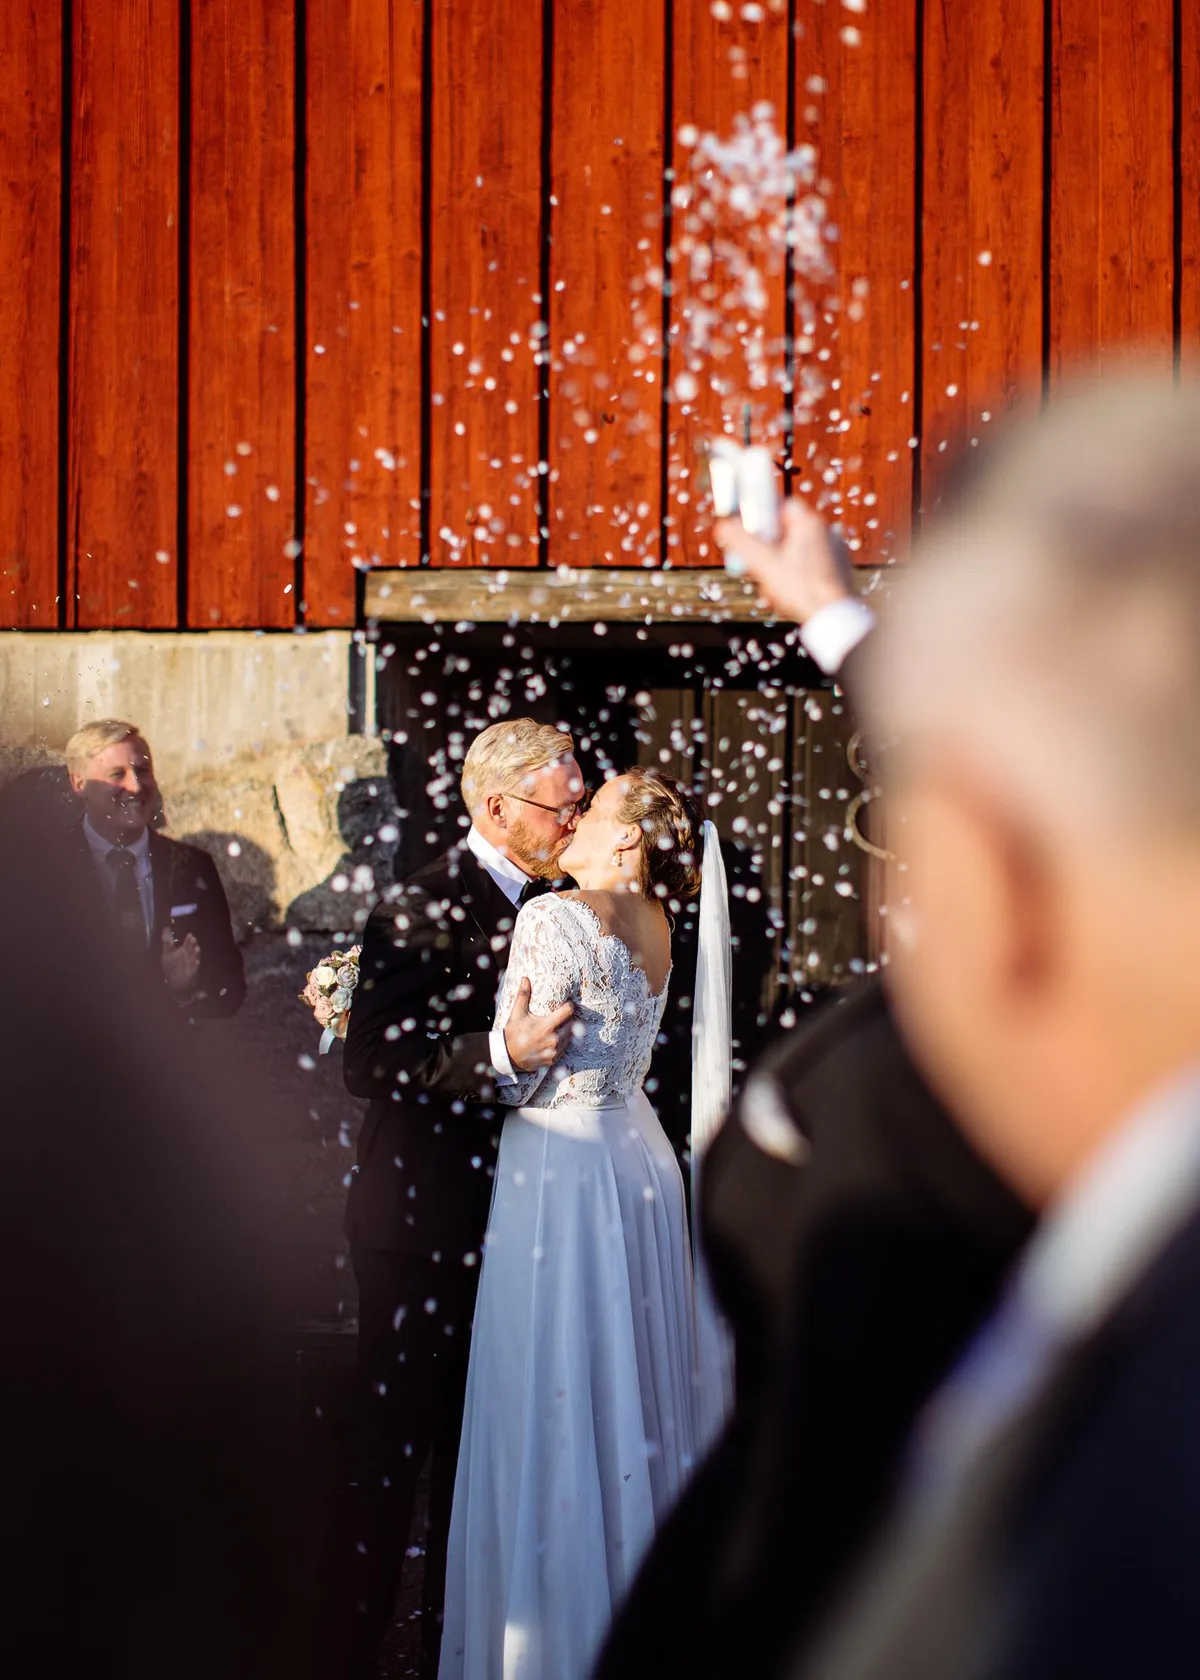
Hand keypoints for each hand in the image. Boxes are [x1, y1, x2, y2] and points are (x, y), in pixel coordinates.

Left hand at [162, 928, 201, 993]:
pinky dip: (196, 964)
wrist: (173, 981)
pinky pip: (195, 968)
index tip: (190, 934)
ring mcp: (191, 963)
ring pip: (195, 957)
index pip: (187, 943)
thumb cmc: (171, 966)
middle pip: (192, 948)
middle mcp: (189, 956)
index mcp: (183, 950)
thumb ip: (167, 942)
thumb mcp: (167, 953)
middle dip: (193, 944)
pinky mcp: (192, 971)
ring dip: (196, 953)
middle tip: (193, 939)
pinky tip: (197, 961)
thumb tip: (166, 927)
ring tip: (197, 948)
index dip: (188, 939)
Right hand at [503, 977, 572, 1072]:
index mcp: (546, 1027)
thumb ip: (523, 995)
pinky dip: (561, 1043)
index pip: (568, 1012)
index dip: (569, 1006)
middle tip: (562, 1015)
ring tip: (558, 1026)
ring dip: (566, 1031)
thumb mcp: (517, 1014)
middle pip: (572, 1025)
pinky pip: (563, 1049)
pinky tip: (554, 1038)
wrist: (507, 1057)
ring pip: (569, 1037)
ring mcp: (554, 1051)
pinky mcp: (552, 1060)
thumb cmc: (512, 1034)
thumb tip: (525, 978)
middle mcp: (553, 1040)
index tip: (567, 1003)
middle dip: (568, 1019)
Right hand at [714, 498, 854, 624]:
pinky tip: (790, 595)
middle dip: (768, 550)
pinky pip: (810, 568)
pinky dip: (797, 578)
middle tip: (757, 566)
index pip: (781, 506)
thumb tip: (722, 525)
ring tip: (774, 587)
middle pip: (786, 532)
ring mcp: (835, 552)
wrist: (834, 618)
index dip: (762, 519)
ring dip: (780, 567)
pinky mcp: (839, 571)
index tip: (750, 534)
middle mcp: (826, 532)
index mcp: (809, 523)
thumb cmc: (801, 589)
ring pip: (797, 552)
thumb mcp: (763, 563)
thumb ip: (740, 541)